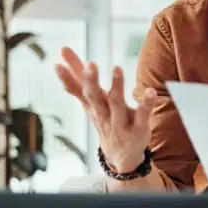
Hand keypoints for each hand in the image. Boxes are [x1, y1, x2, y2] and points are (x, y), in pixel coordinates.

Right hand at [55, 47, 153, 172]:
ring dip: (116, 86)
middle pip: (94, 97)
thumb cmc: (105, 120)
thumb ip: (78, 78)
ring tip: (117, 68)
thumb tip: (63, 51)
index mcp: (93, 105)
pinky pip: (142, 115)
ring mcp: (120, 122)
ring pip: (116, 104)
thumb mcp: (90, 101)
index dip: (67, 78)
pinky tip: (150, 91)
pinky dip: (146, 103)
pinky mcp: (139, 128)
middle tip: (90, 65)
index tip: (57, 64)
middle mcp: (103, 113)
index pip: (78, 90)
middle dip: (91, 81)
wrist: (121, 156)